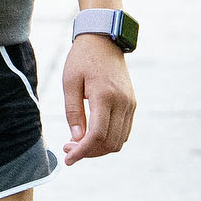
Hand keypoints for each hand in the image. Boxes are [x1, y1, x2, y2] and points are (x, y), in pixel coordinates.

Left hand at [62, 33, 135, 163]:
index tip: (68, 159)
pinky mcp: (132, 104)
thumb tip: (77, 139)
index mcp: (104, 96)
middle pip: (109, 142)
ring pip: (119, 141)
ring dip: (99, 148)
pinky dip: (109, 139)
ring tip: (78, 143)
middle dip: (89, 152)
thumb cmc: (82, 59)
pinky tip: (92, 135)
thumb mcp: (69, 83)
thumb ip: (73, 112)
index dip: (82, 152)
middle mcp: (122, 102)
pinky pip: (124, 131)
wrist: (104, 40)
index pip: (96, 135)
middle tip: (69, 148)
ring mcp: (130, 104)